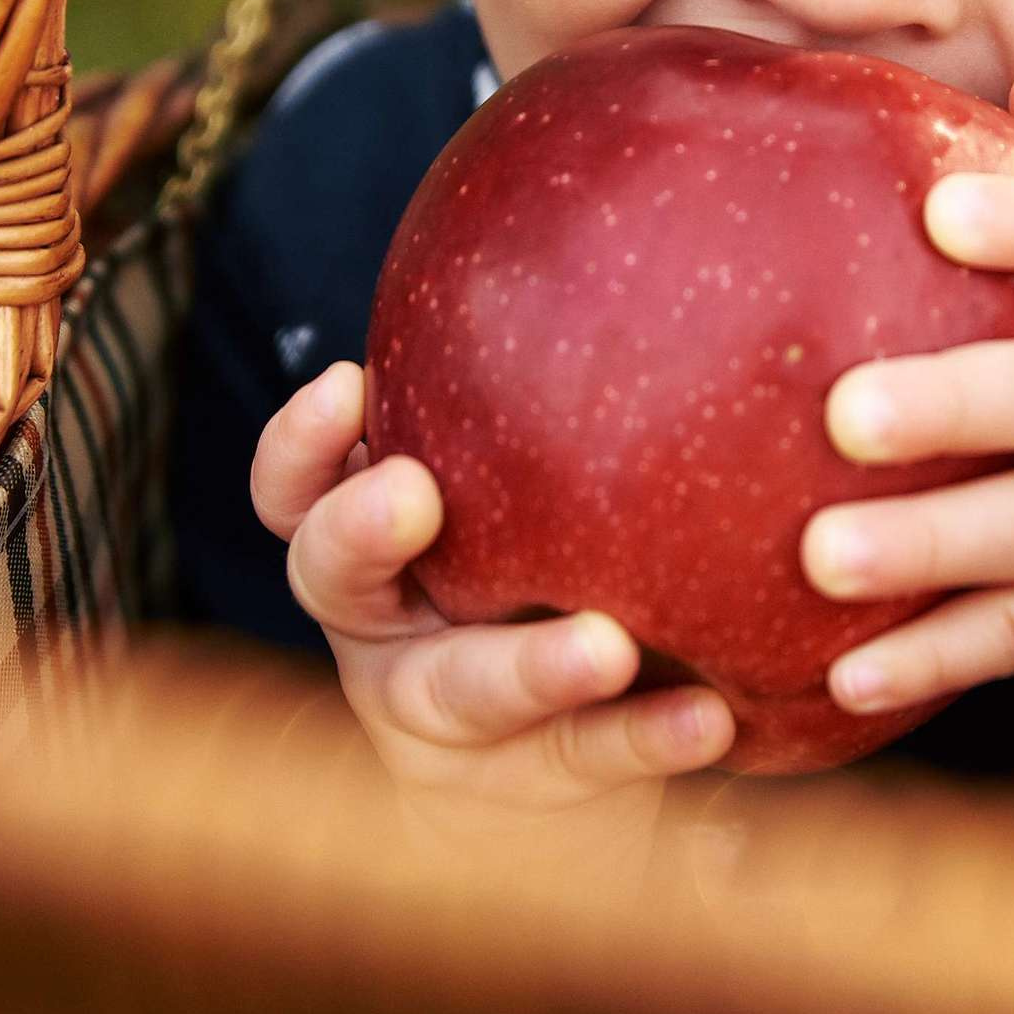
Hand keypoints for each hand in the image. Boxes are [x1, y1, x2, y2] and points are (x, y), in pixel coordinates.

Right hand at [252, 363, 735, 842]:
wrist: (552, 786)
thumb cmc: (558, 563)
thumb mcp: (525, 488)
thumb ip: (540, 404)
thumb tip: (642, 216)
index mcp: (368, 548)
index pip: (297, 489)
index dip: (305, 446)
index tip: (349, 385)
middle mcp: (383, 632)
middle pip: (335, 582)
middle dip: (364, 533)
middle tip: (412, 494)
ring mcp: (443, 725)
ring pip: (461, 696)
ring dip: (531, 668)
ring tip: (607, 646)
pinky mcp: (525, 797)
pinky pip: (583, 767)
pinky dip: (646, 739)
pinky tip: (716, 714)